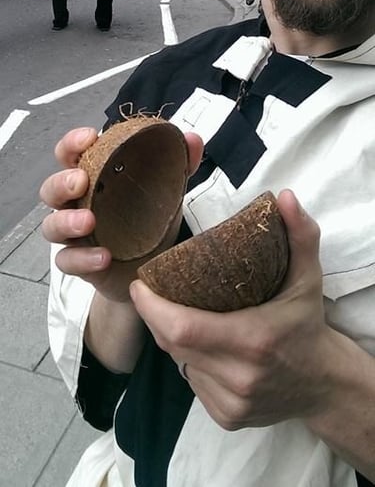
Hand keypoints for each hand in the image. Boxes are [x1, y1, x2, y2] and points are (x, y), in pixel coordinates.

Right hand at [40, 127, 203, 302]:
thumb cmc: (149, 219)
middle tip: (81, 181)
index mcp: (93, 177)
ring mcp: (74, 235)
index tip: (89, 137)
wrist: (151, 267)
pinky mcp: (79, 263)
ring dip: (66, 221)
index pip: (70, 155)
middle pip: (51, 188)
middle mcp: (77, 204)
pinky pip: (67, 261)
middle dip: (62, 182)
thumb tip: (192, 139)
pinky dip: (82, 259)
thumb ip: (179, 164)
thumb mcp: (167, 190)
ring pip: (51, 226)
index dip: (72, 144)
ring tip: (88, 222)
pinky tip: (103, 257)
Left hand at [129, 191, 334, 428]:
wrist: (323, 383)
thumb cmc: (307, 324)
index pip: (182, 328)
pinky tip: (201, 346)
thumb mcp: (307, 276)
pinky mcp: (227, 418)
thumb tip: (286, 197)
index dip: (152, 308)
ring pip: (180, 364)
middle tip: (153, 292)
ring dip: (174, 340)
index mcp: (253, 339)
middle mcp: (239, 376)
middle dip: (156, 317)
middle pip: (173, 345)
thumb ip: (299, 235)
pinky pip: (192, 383)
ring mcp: (232, 402)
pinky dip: (189, 362)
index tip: (140, 284)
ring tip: (179, 314)